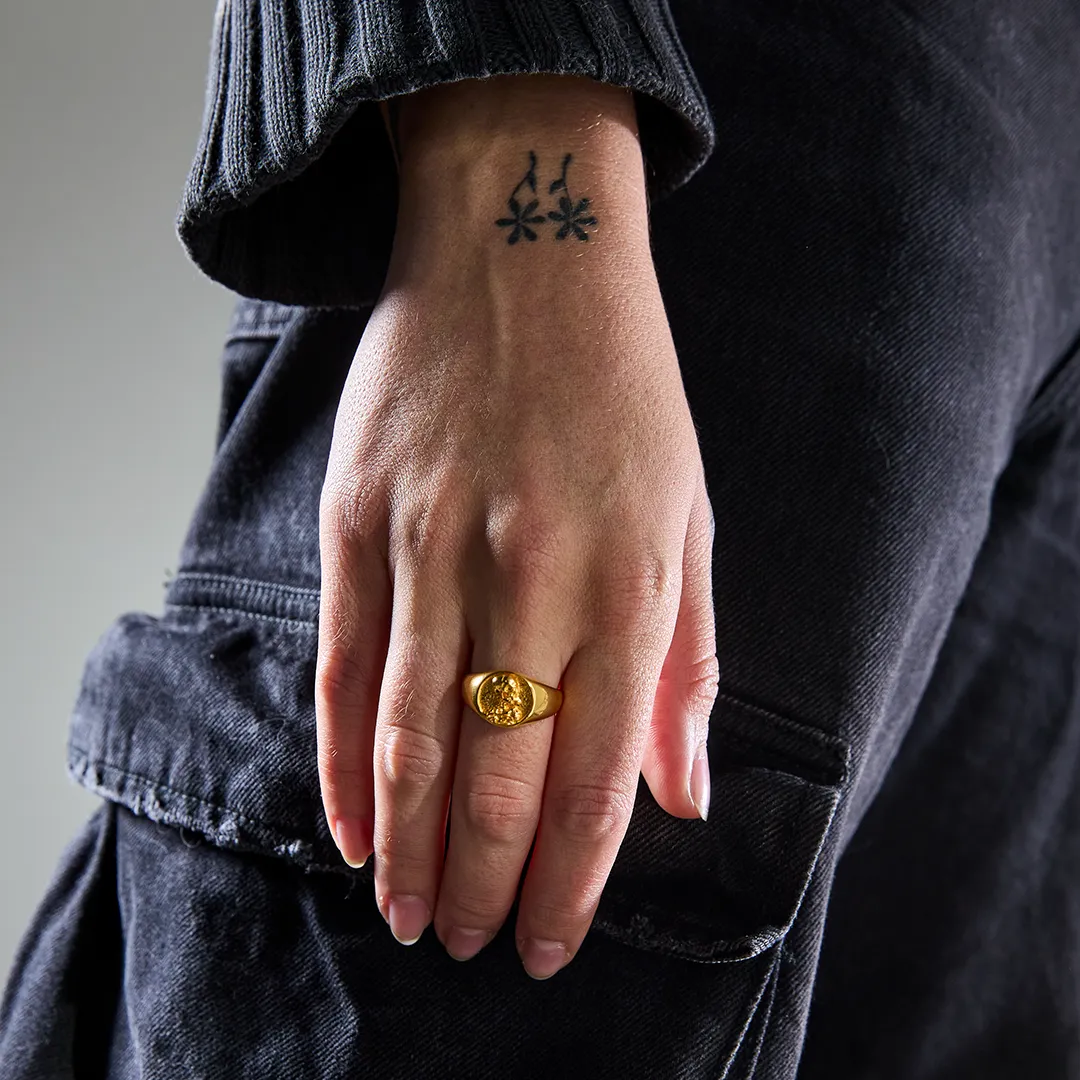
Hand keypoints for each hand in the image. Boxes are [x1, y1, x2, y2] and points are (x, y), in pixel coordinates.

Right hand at [315, 75, 717, 979]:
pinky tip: (349, 821)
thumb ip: (688, 665)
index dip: (571, 881)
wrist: (525, 244)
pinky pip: (347, 664)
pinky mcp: (358, 513)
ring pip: (414, 735)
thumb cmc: (622, 389)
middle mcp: (532, 572)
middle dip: (483, 881)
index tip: (547, 942)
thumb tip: (680, 796)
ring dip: (408, 846)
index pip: (598, 776)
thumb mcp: (690, 514)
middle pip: (498, 773)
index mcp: (632, 579)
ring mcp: (433, 540)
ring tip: (410, 916)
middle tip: (469, 945)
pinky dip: (343, 759)